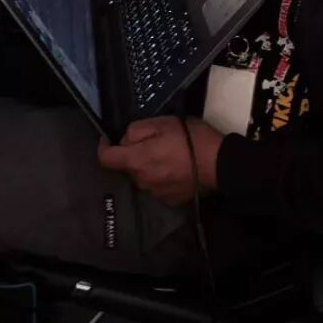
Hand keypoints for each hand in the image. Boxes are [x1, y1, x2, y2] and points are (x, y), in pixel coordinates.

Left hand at [97, 116, 222, 206]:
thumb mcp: (162, 123)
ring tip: (169, 155)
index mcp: (136, 160)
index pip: (105, 159)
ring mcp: (156, 193)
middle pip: (128, 166)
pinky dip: (162, 177)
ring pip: (143, 177)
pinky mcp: (170, 200)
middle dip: (134, 154)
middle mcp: (141, 181)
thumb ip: (136, 131)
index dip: (103, 147)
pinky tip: (178, 169)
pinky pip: (158, 186)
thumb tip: (125, 140)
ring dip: (149, 166)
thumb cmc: (191, 140)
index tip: (108, 139)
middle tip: (153, 141)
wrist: (219, 165)